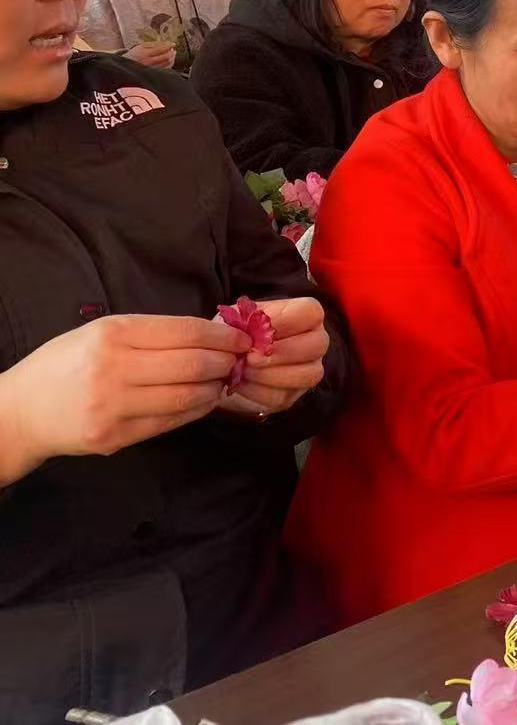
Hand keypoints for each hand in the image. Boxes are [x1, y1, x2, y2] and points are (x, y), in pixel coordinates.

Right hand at [0, 314, 248, 483]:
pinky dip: (196, 410)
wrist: (20, 411)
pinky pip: (170, 422)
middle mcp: (113, 369)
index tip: (242, 338)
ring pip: (187, 397)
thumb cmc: (66, 364)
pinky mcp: (114, 437)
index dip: (223, 335)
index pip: (186, 331)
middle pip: (193, 365)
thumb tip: (211, 334)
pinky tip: (204, 401)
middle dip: (226, 362)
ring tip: (223, 380)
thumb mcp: (101, 332)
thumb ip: (151, 333)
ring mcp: (113, 406)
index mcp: (113, 334)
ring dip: (215, 388)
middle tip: (239, 360)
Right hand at [126, 40, 176, 67]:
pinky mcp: (154, 73)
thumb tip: (167, 43)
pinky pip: (166, 68)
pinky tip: (170, 59)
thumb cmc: (135, 54)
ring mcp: (152, 68)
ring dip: (172, 57)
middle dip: (171, 51)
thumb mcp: (142, 46)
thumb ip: (154, 44)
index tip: (172, 43)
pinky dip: (170, 63)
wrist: (127, 65)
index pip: (160, 49)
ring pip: (167, 63)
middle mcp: (148, 62)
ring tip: (172, 53)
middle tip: (172, 48)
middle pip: (166, 57)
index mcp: (144, 53)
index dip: (168, 46)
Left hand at [217, 297, 329, 417]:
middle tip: (251, 356)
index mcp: (305, 315)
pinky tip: (240, 382)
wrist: (224, 361)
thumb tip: (251, 335)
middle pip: (317, 345)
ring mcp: (308, 370)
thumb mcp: (237, 318)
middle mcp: (315, 341)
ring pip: (307, 374)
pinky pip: (283, 396)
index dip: (287, 321)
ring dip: (269, 374)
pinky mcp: (292, 395)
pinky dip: (257, 391)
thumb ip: (245, 320)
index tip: (259, 329)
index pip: (310, 312)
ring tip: (243, 370)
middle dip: (281, 352)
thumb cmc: (236, 333)